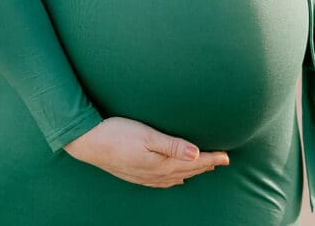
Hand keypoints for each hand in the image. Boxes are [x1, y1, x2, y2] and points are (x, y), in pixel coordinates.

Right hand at [63, 117, 229, 187]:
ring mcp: (145, 176)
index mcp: (162, 163)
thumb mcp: (147, 136)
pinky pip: (161, 182)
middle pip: (187, 170)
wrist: (87, 142)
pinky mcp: (135, 175)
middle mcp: (156, 173)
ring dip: (192, 172)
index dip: (211, 158)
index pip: (193, 161)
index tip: (227, 156)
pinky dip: (173, 179)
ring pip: (175, 176)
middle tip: (222, 161)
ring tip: (204, 168)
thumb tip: (196, 154)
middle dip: (205, 165)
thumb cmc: (116, 133)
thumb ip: (172, 145)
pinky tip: (175, 178)